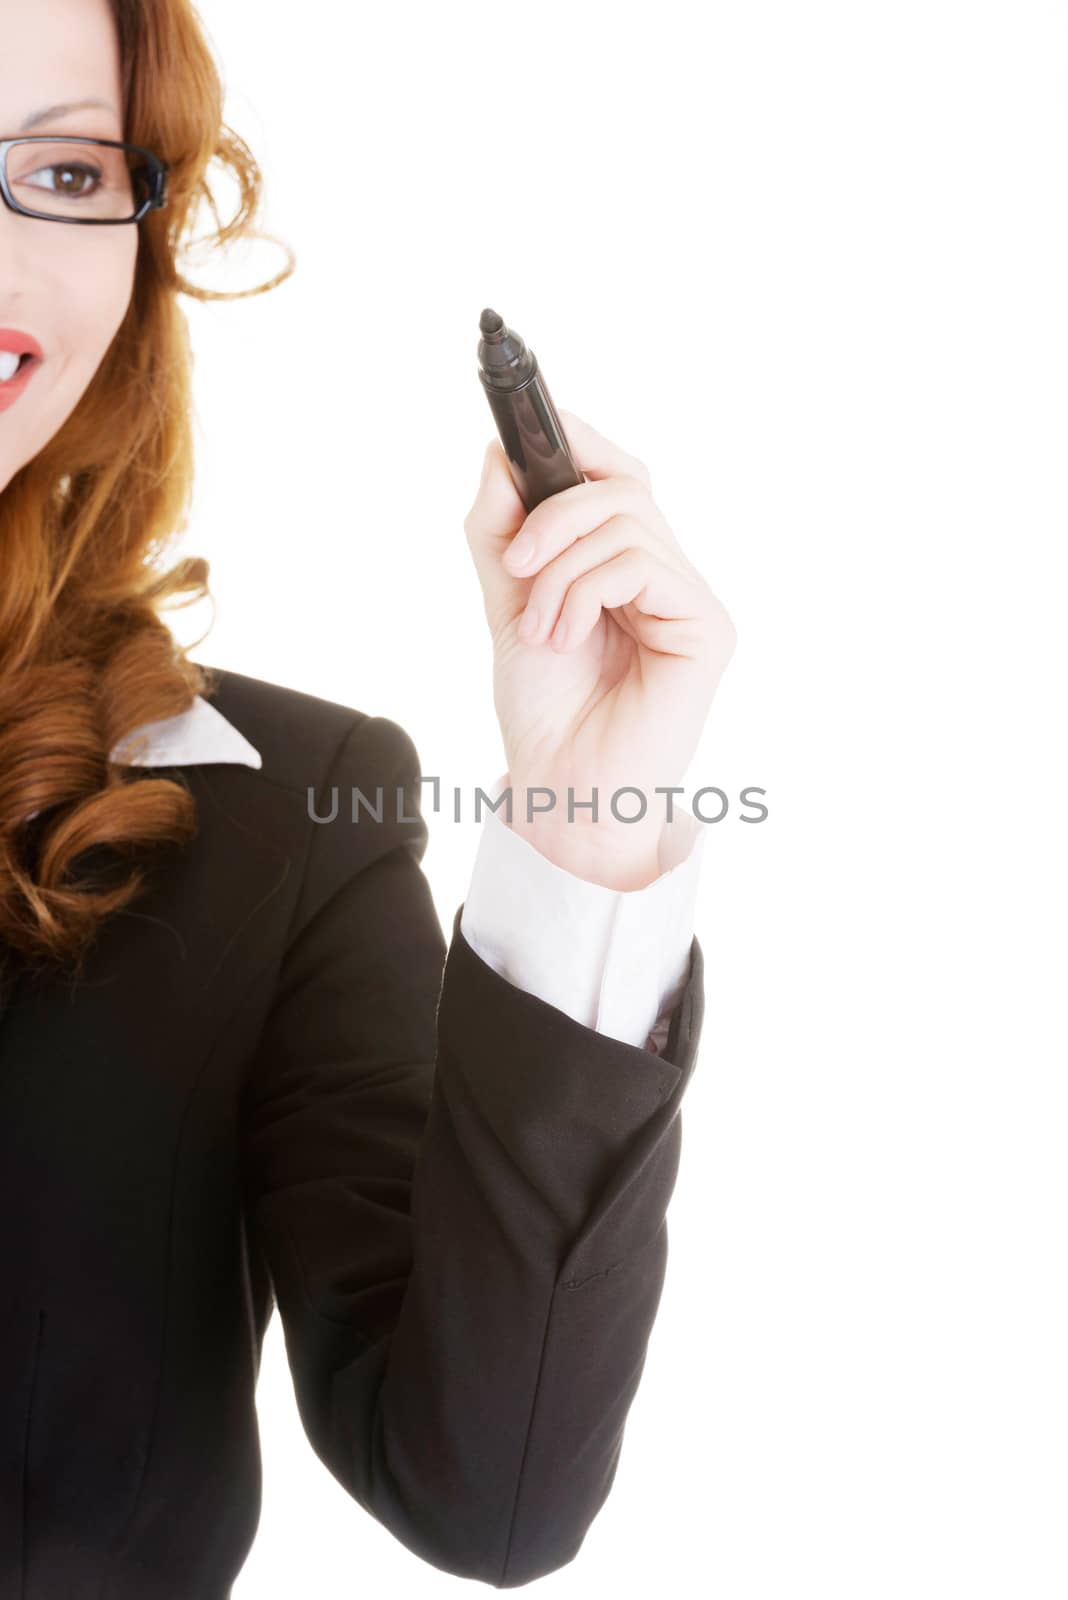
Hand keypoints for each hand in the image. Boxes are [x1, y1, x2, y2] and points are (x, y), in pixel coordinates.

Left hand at [463, 409, 735, 889]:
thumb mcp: (507, 603)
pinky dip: (585, 591)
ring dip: (560, 571)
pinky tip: (568, 636)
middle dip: (552, 514)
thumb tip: (496, 455)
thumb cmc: (544, 709)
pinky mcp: (707, 625)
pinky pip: (639, 563)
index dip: (580, 443)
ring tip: (543, 628)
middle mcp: (666, 574)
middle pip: (621, 486)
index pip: (618, 477)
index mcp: (625, 566)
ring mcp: (690, 599)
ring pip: (625, 521)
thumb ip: (501, 532)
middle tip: (516, 568)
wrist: (560, 786)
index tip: (524, 425)